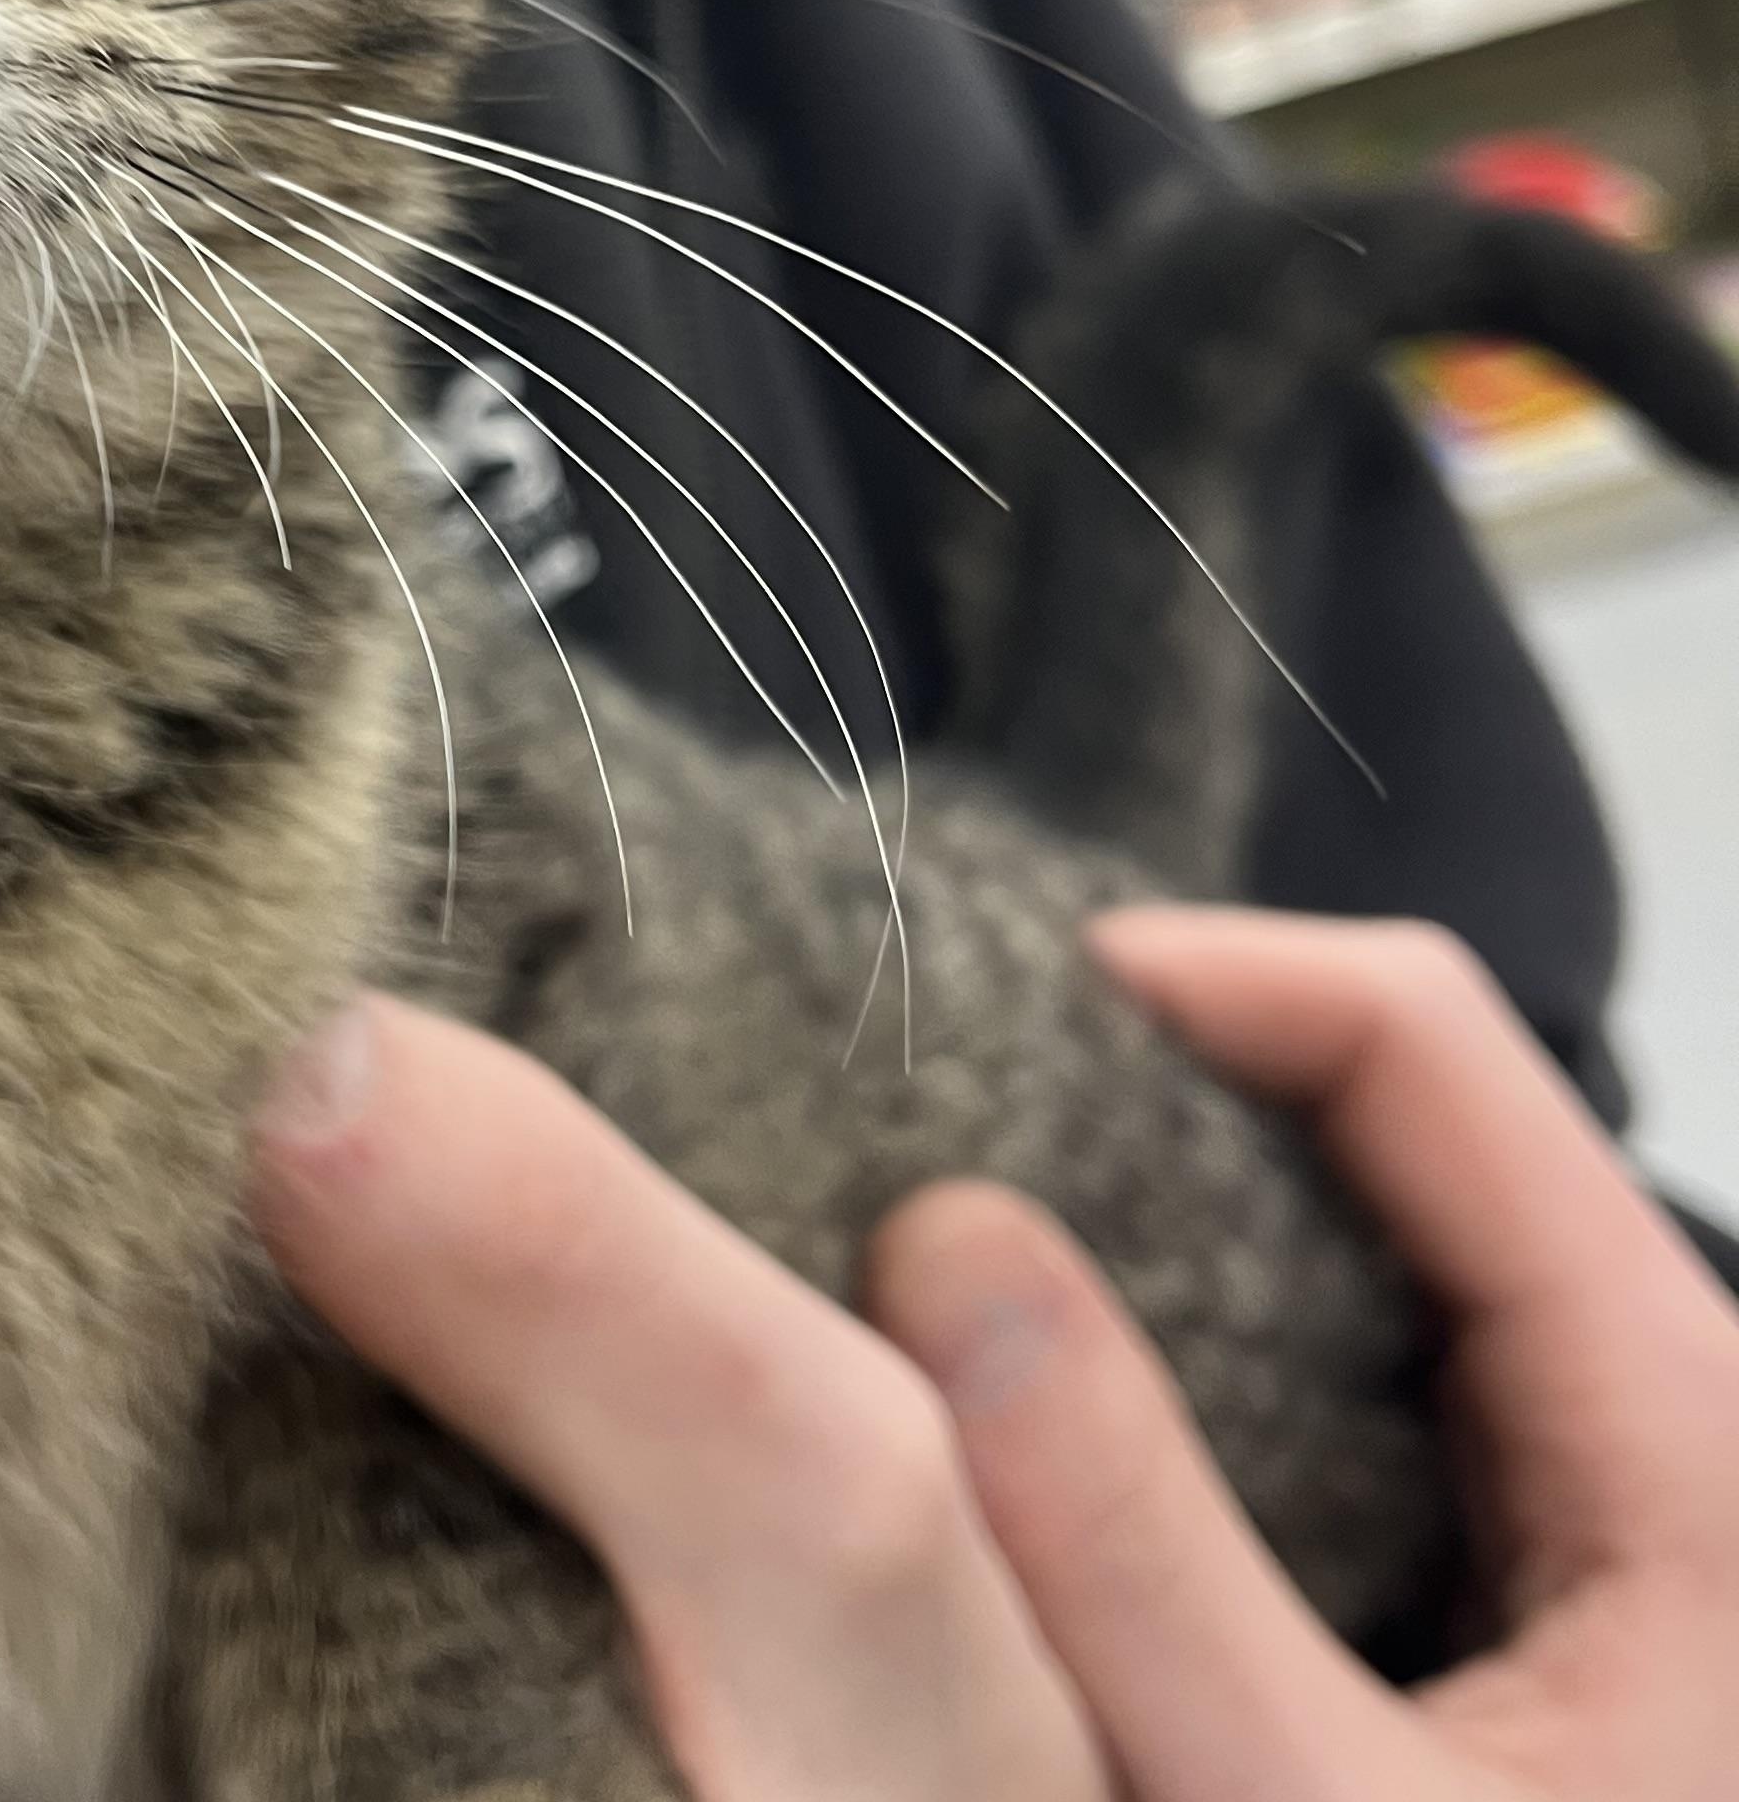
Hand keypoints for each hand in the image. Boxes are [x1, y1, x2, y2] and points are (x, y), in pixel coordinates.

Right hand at [255, 913, 1738, 1801]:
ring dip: (1141, 1226)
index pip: (1424, 1043)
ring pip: (1339, 1253)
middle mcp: (1652, 1438)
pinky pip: (1318, 1389)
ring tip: (938, 1259)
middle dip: (1140, 1085)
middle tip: (907, 1115)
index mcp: (1695, 1442)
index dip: (1202, 967)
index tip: (978, 998)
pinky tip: (1029, 1429)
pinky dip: (1165, 1357)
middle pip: (1382, 1121)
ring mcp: (1569, 1519)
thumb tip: (938, 1251)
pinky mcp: (1497, 1599)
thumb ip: (1130, 1546)